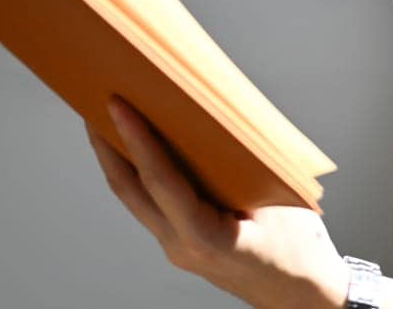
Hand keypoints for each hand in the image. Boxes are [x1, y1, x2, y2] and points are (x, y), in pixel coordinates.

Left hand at [87, 96, 348, 308]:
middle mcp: (180, 246)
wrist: (300, 295)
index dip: (137, 139)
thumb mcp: (278, 201)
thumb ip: (244, 164)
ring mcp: (176, 248)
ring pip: (134, 198)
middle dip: (106, 144)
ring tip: (106, 119)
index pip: (160, 182)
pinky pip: (150, 203)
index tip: (117, 105)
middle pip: (129, 190)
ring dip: (117, 158)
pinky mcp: (180, 243)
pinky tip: (140, 149)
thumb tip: (215, 117)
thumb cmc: (298, 250)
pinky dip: (139, 172)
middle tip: (92, 102)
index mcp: (207, 238)